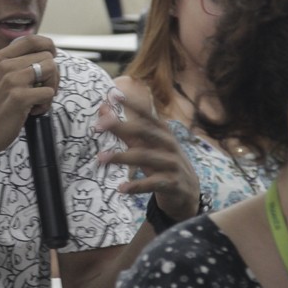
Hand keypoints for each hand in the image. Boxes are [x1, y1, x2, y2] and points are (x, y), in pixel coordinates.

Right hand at [0, 35, 57, 156]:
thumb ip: (13, 66)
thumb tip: (44, 57)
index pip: (32, 39)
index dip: (48, 46)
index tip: (52, 58)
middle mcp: (4, 65)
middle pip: (48, 56)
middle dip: (52, 75)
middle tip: (42, 90)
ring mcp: (12, 80)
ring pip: (52, 70)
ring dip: (51, 88)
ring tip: (37, 101)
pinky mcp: (20, 97)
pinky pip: (49, 93)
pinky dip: (46, 105)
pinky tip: (32, 112)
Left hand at [97, 85, 199, 221]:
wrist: (188, 192)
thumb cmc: (162, 162)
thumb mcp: (146, 146)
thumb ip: (125, 130)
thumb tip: (103, 109)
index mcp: (162, 133)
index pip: (147, 115)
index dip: (132, 104)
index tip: (114, 95)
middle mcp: (168, 144)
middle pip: (145, 132)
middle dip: (121, 127)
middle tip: (99, 126)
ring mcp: (171, 164)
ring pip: (145, 157)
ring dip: (121, 157)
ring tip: (100, 158)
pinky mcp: (172, 184)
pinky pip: (152, 183)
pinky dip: (136, 186)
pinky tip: (121, 188)